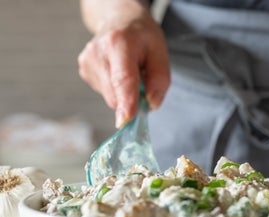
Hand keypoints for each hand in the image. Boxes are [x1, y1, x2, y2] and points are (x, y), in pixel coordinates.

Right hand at [78, 7, 169, 126]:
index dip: (126, 102)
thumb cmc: (142, 37)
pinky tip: (117, 71)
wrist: (120, 20)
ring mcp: (87, 62)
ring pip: (111, 97)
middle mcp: (97, 52)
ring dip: (124, 92)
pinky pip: (105, 93)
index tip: (126, 120)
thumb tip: (150, 105)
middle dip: (133, 99)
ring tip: (129, 70)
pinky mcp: (84, 70)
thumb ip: (160, 81)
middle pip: (116, 95)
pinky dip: (116, 88)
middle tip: (143, 80)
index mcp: (119, 43)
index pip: (122, 78)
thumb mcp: (161, 53)